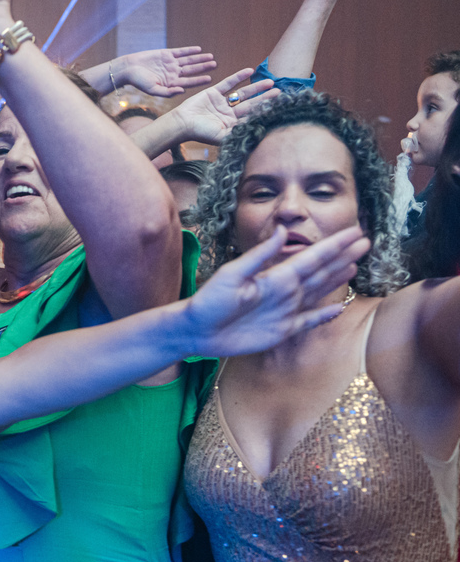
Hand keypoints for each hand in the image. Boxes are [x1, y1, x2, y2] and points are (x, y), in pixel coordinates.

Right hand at [117, 47, 215, 97]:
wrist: (128, 69)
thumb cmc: (138, 82)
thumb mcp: (153, 90)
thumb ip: (168, 92)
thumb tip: (183, 91)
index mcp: (171, 83)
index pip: (188, 82)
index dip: (199, 80)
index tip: (210, 79)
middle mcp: (172, 74)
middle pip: (191, 70)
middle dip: (203, 68)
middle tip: (215, 65)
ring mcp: (170, 63)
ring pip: (189, 60)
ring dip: (199, 59)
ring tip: (211, 57)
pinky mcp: (166, 54)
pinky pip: (180, 52)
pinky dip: (189, 51)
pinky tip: (198, 50)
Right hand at [169, 69, 278, 145]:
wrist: (181, 123)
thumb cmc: (200, 132)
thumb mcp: (221, 137)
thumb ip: (238, 134)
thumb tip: (258, 134)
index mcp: (231, 125)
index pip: (251, 116)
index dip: (264, 110)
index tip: (278, 106)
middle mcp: (228, 114)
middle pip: (250, 104)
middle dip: (264, 98)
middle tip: (279, 91)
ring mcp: (221, 102)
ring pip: (242, 93)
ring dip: (255, 87)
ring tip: (270, 82)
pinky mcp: (213, 92)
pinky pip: (228, 83)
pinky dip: (239, 77)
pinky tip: (250, 71)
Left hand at [183, 225, 368, 356]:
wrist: (196, 330)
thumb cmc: (209, 301)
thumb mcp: (232, 275)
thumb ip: (259, 255)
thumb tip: (282, 230)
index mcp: (276, 276)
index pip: (312, 257)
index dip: (335, 245)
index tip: (355, 231)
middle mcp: (284, 291)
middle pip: (321, 271)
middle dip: (343, 257)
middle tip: (365, 242)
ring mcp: (285, 311)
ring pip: (318, 292)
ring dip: (336, 279)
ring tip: (355, 265)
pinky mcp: (281, 331)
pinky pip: (308, 321)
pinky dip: (324, 315)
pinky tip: (339, 307)